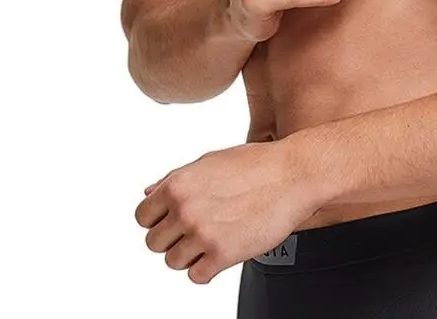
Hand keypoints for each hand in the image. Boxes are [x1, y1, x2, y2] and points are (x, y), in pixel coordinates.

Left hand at [135, 137, 324, 283]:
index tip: (172, 220)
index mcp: (178, 184)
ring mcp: (203, 233)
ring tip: (212, 239)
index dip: (158, 219)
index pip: (143, 216)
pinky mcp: (223, 255)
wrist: (294, 175)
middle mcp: (186, 209)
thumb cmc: (257, 164)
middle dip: (173, 239)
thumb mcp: (210, 161)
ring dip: (191, 254)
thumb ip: (175, 178)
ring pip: (174, 262)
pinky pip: (197, 276)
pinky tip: (222, 251)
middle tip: (195, 230)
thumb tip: (149, 192)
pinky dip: (207, 268)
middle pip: (154, 243)